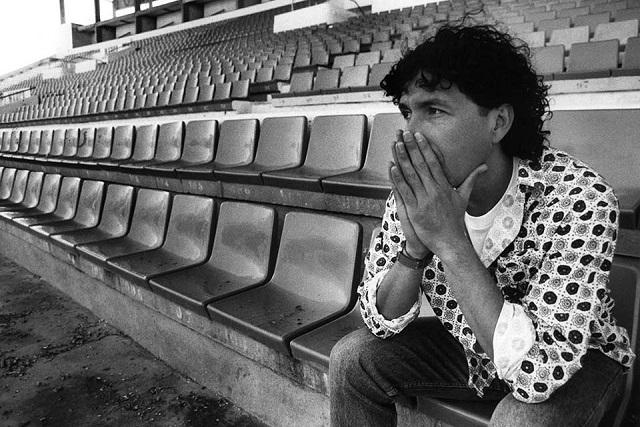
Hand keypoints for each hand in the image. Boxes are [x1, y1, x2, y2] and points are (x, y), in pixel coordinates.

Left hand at [390, 130, 486, 256]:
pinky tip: (392, 167)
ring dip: (402, 158)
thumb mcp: (464, 198)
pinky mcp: (415, 210)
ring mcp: (424, 200)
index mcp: (444, 186)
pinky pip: (404, 191)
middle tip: (405, 133)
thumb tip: (484, 167)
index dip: (425, 147)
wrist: (450, 242)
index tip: (419, 135)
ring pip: (411, 175)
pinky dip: (397, 178)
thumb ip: (471, 180)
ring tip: (397, 144)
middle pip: (421, 164)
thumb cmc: (455, 221)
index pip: (433, 162)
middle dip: (412, 147)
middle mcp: (434, 190)